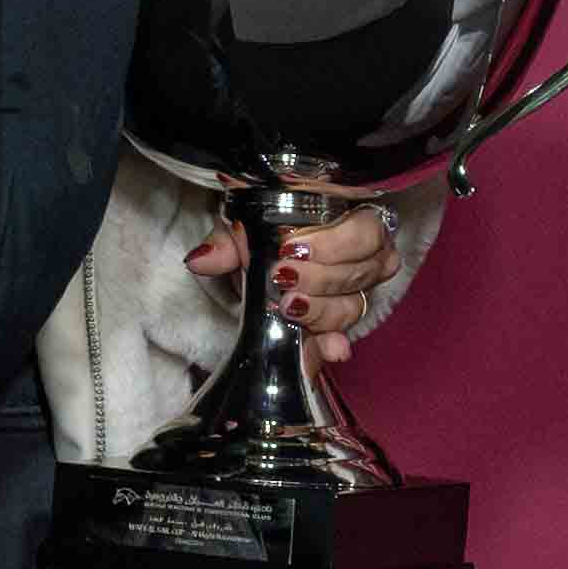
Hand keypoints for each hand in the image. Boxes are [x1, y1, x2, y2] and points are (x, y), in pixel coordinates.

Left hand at [191, 187, 426, 356]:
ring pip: (352, 305)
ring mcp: (353, 291)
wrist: (254, 251)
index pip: (365, 231)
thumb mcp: (242, 227)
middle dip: (321, 278)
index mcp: (348, 218)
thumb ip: (227, 241)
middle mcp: (362, 255)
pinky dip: (332, 344)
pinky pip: (341, 335)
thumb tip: (202, 259)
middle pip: (360, 273)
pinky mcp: (335, 322)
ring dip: (320, 310)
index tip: (291, 249)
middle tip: (283, 278)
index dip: (336, 242)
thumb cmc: (260, 228)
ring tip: (288, 307)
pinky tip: (331, 350)